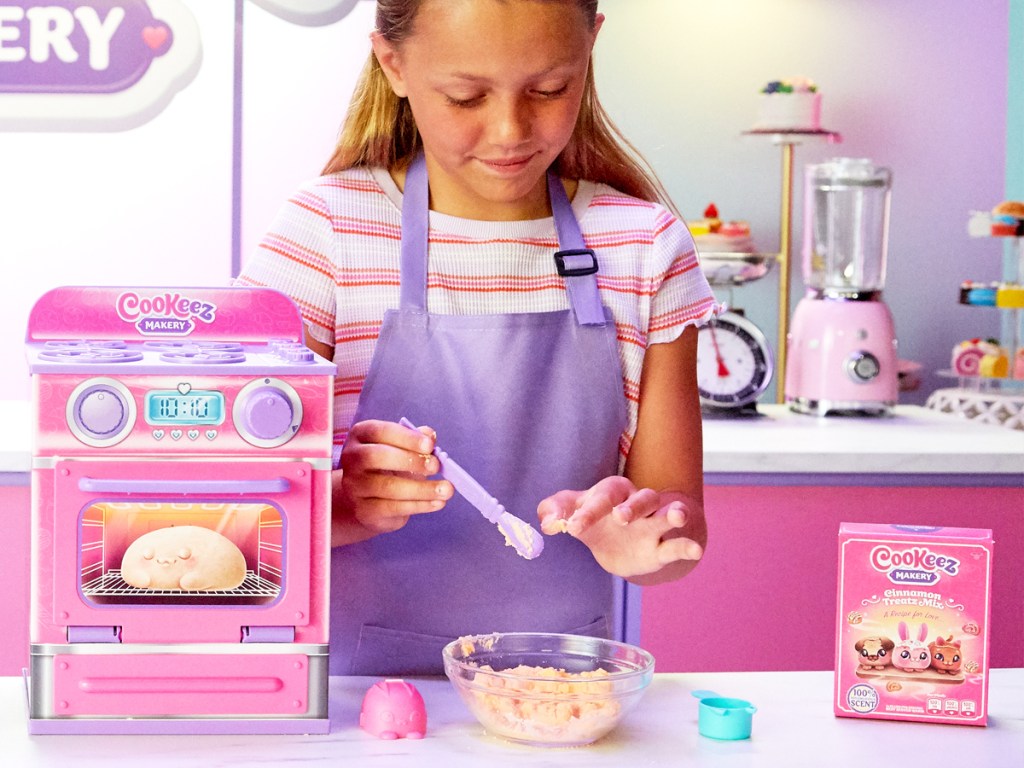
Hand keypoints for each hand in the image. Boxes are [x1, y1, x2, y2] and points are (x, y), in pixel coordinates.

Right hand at [333, 419, 452, 542]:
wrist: (364, 499)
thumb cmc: (387, 466)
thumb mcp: (400, 448)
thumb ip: (415, 439)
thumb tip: (430, 435)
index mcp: (361, 435)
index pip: (380, 431)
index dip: (406, 437)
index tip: (430, 445)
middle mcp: (351, 459)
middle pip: (377, 456)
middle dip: (410, 460)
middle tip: (436, 466)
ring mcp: (354, 486)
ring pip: (388, 487)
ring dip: (422, 489)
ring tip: (447, 489)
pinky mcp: (363, 510)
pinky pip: (394, 508)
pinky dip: (420, 505)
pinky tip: (438, 502)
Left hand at [537, 476, 704, 581]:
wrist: (619, 545)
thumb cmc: (595, 520)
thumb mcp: (573, 513)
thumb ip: (555, 511)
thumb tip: (544, 521)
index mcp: (613, 494)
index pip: (603, 496)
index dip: (588, 510)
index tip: (571, 528)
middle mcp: (637, 505)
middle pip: (639, 499)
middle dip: (631, 507)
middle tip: (620, 517)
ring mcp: (653, 526)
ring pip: (665, 514)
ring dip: (672, 514)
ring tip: (677, 516)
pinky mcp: (662, 550)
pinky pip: (677, 546)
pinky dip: (686, 546)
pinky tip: (695, 550)